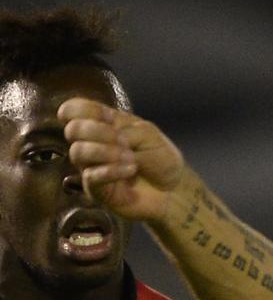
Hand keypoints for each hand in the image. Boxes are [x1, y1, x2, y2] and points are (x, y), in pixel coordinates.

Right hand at [59, 98, 184, 221]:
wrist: (173, 190)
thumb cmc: (160, 159)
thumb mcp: (148, 134)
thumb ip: (125, 128)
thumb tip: (109, 136)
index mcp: (102, 125)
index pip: (72, 110)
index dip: (83, 109)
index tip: (109, 118)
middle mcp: (91, 145)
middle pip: (73, 129)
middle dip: (98, 130)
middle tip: (124, 141)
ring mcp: (91, 168)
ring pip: (78, 152)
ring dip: (106, 151)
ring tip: (131, 158)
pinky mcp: (96, 190)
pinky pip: (90, 177)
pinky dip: (111, 170)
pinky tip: (130, 170)